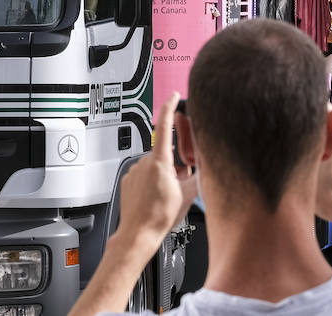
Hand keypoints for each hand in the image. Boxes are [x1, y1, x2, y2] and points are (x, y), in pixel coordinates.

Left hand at [115, 93, 196, 248]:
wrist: (138, 234)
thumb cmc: (159, 217)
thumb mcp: (188, 195)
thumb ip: (196, 175)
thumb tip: (203, 167)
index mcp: (160, 162)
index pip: (164, 126)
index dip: (169, 108)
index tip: (173, 97)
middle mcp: (144, 163)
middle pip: (164, 154)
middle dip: (174, 165)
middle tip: (179, 184)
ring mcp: (134, 172)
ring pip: (154, 167)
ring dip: (162, 175)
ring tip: (165, 196)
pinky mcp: (127, 181)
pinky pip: (143, 176)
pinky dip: (151, 183)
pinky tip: (155, 198)